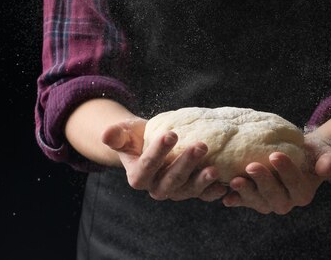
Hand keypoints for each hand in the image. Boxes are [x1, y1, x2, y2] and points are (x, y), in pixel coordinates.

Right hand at [101, 120, 227, 201]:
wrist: (153, 145)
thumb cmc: (137, 137)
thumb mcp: (125, 133)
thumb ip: (116, 135)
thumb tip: (106, 134)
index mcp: (138, 177)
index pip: (147, 166)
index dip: (158, 152)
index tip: (172, 134)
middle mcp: (156, 188)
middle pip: (171, 180)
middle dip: (186, 164)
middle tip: (200, 146)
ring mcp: (176, 192)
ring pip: (188, 190)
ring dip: (202, 181)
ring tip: (215, 168)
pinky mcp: (192, 191)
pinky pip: (203, 195)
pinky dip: (214, 192)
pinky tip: (225, 183)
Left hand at [221, 138, 330, 214]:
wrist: (300, 155)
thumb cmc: (314, 153)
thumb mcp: (326, 153)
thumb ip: (328, 160)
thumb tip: (326, 166)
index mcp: (303, 193)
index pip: (295, 183)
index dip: (285, 171)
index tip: (275, 154)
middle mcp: (287, 201)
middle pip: (275, 196)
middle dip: (263, 182)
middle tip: (251, 166)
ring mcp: (270, 202)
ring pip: (258, 202)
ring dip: (246, 193)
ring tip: (234, 180)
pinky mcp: (255, 199)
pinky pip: (245, 202)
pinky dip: (235, 200)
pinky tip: (225, 196)